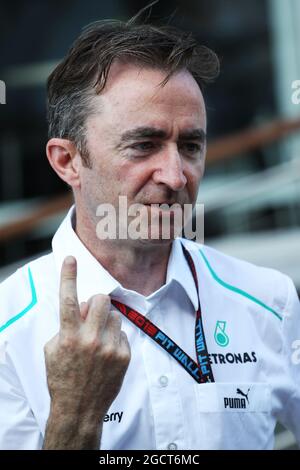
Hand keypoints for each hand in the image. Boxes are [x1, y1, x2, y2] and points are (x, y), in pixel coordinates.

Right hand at [43, 256, 130, 448]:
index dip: (68, 276)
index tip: (71, 259)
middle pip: (101, 300)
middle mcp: (90, 339)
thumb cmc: (62, 377)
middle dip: (97, 302)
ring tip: (100, 338)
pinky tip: (107, 353)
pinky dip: (115, 338)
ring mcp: (109, 347)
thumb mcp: (53, 350)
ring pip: (114, 315)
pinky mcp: (123, 355)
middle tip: (93, 313)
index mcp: (69, 336)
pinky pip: (122, 333)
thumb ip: (66, 325)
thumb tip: (83, 307)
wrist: (80, 408)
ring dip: (107, 321)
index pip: (68, 299)